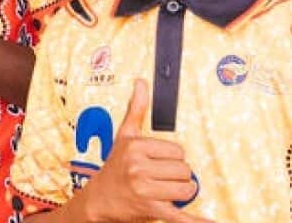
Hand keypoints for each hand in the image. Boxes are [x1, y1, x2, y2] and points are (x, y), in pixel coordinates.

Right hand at [79, 79, 211, 222]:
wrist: (98, 201)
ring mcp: (144, 189)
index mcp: (136, 147)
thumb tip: (141, 82)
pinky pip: (179, 215)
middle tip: (161, 179)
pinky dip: (193, 221)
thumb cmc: (114, 169)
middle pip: (184, 170)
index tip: (158, 163)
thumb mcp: (124, 137)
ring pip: (186, 189)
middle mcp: (138, 167)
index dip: (172, 158)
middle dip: (178, 176)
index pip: (178, 151)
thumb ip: (136, 110)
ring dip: (181, 194)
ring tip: (165, 192)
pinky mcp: (150, 210)